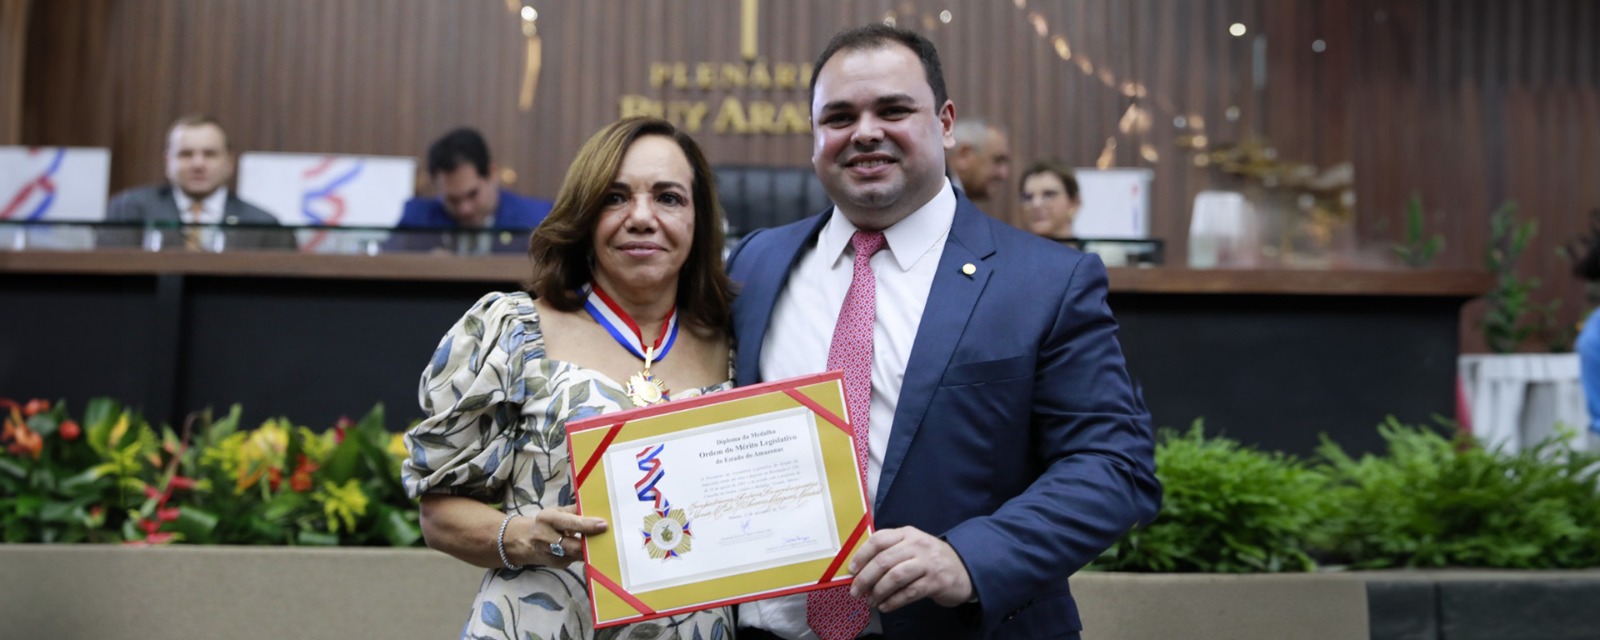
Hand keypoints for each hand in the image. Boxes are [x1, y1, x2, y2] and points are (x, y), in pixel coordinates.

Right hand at [522, 505, 607, 567]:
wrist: (525, 541)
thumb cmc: (547, 522)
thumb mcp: (558, 512)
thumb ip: (575, 511)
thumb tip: (596, 507)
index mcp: (547, 519)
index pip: (569, 523)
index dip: (587, 525)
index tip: (603, 525)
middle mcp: (545, 537)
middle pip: (572, 545)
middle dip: (591, 543)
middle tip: (609, 539)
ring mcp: (549, 554)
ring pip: (575, 555)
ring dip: (591, 551)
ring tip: (606, 545)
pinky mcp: (556, 565)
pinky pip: (575, 560)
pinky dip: (586, 556)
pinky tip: (595, 552)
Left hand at [847, 526, 973, 611]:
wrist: (964, 568)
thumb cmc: (930, 559)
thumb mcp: (912, 546)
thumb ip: (890, 551)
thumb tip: (860, 568)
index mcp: (907, 533)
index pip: (879, 539)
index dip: (862, 555)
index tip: (851, 570)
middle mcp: (917, 545)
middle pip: (884, 560)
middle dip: (865, 578)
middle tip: (856, 591)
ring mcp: (928, 563)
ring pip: (895, 577)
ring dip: (878, 591)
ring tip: (871, 601)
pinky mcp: (936, 582)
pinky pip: (909, 593)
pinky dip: (893, 601)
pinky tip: (885, 606)